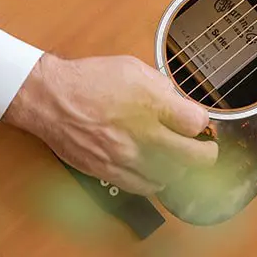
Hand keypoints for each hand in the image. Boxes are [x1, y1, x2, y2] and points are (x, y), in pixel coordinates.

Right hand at [0, 52, 216, 194]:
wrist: (51, 99)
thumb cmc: (89, 81)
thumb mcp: (132, 68)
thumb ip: (161, 87)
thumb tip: (178, 103)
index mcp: (151, 103)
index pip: (197, 123)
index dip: (202, 124)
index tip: (198, 124)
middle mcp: (142, 133)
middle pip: (194, 157)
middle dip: (206, 153)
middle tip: (204, 149)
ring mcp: (127, 157)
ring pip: (172, 176)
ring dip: (179, 167)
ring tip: (175, 157)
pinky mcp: (111, 172)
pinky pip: (146, 188)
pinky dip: (156, 180)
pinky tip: (154, 170)